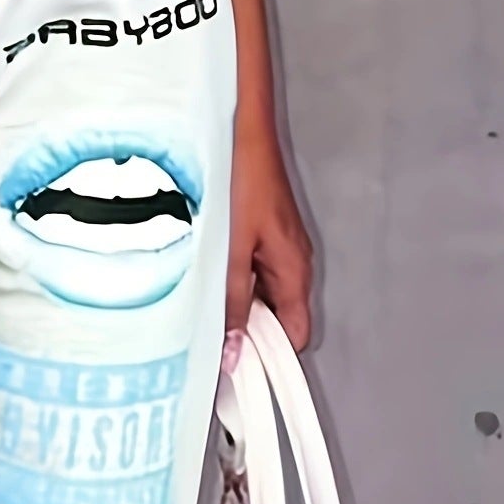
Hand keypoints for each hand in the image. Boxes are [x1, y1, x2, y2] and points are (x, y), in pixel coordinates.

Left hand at [227, 118, 312, 349]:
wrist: (245, 135)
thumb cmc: (244, 182)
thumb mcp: (231, 251)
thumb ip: (231, 303)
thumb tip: (234, 350)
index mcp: (294, 272)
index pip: (295, 336)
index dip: (270, 356)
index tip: (240, 369)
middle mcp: (294, 264)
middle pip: (278, 319)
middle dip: (250, 333)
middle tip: (215, 341)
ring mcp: (280, 250)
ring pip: (264, 297)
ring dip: (238, 306)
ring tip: (207, 308)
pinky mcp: (266, 237)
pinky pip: (255, 274)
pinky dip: (236, 283)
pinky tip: (211, 278)